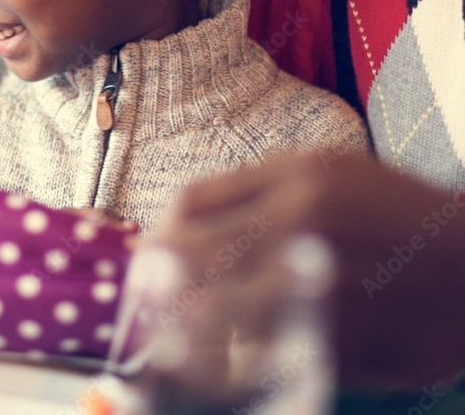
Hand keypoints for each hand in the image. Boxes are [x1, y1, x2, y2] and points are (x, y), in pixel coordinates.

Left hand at [153, 151, 464, 388]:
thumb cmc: (392, 210)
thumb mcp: (325, 171)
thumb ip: (252, 189)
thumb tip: (175, 220)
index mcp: (297, 183)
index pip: (193, 204)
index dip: (160, 231)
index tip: (148, 255)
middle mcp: (306, 232)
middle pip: (195, 259)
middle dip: (157, 281)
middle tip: (144, 299)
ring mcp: (325, 293)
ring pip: (219, 319)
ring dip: (184, 329)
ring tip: (168, 337)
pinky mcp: (345, 346)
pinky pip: (267, 362)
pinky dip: (233, 366)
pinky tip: (219, 365)